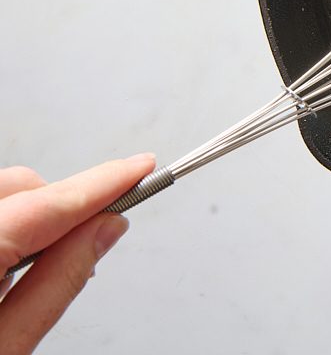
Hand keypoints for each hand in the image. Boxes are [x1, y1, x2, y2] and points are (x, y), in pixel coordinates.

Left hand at [0, 155, 154, 354]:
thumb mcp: (7, 345)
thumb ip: (58, 283)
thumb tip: (107, 230)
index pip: (50, 202)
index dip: (105, 183)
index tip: (142, 167)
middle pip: (22, 187)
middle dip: (62, 207)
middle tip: (90, 243)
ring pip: (5, 197)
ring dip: (31, 220)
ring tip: (34, 272)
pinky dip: (7, 230)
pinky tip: (4, 270)